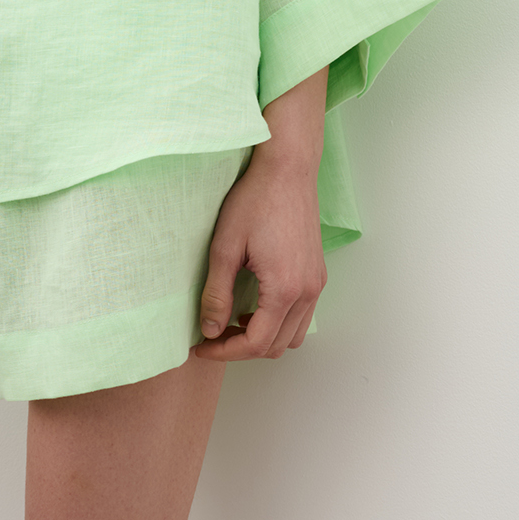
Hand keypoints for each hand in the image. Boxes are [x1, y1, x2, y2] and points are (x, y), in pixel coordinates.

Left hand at [192, 66, 328, 360]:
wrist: (287, 167)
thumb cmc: (255, 199)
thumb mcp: (225, 247)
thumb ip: (217, 293)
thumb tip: (210, 330)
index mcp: (284, 289)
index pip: (256, 343)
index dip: (225, 352)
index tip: (201, 346)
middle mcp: (307, 291)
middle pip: (276, 346)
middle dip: (243, 348)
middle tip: (212, 335)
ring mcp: (316, 282)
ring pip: (293, 335)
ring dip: (264, 337)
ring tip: (233, 322)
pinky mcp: (317, 272)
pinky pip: (302, 315)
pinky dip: (279, 322)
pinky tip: (255, 304)